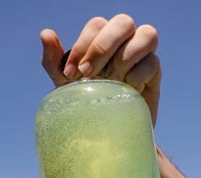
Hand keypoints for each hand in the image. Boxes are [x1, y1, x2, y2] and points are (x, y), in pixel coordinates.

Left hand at [40, 14, 161, 125]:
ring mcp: (143, 54)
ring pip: (147, 34)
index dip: (84, 45)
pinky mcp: (155, 74)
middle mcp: (125, 40)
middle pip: (123, 22)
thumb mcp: (64, 82)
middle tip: (88, 74)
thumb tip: (45, 33)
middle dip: (103, 47)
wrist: (105, 131)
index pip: (97, 24)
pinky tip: (126, 92)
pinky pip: (152, 63)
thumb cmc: (85, 100)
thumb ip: (53, 59)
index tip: (71, 73)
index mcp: (103, 37)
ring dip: (125, 58)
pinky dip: (137, 77)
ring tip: (112, 80)